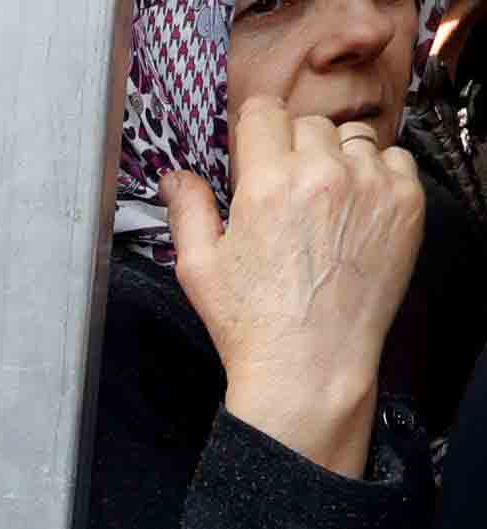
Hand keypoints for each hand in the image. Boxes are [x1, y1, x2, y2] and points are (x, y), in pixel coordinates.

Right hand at [171, 98, 422, 476]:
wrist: (311, 364)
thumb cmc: (253, 323)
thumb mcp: (199, 268)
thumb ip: (188, 210)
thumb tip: (176, 177)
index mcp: (266, 184)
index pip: (264, 111)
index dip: (254, 126)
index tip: (255, 144)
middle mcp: (322, 175)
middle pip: (308, 123)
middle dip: (293, 146)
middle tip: (287, 188)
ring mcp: (371, 186)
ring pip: (353, 137)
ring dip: (337, 157)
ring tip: (325, 199)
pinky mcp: (405, 204)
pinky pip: (395, 159)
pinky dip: (377, 173)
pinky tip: (356, 208)